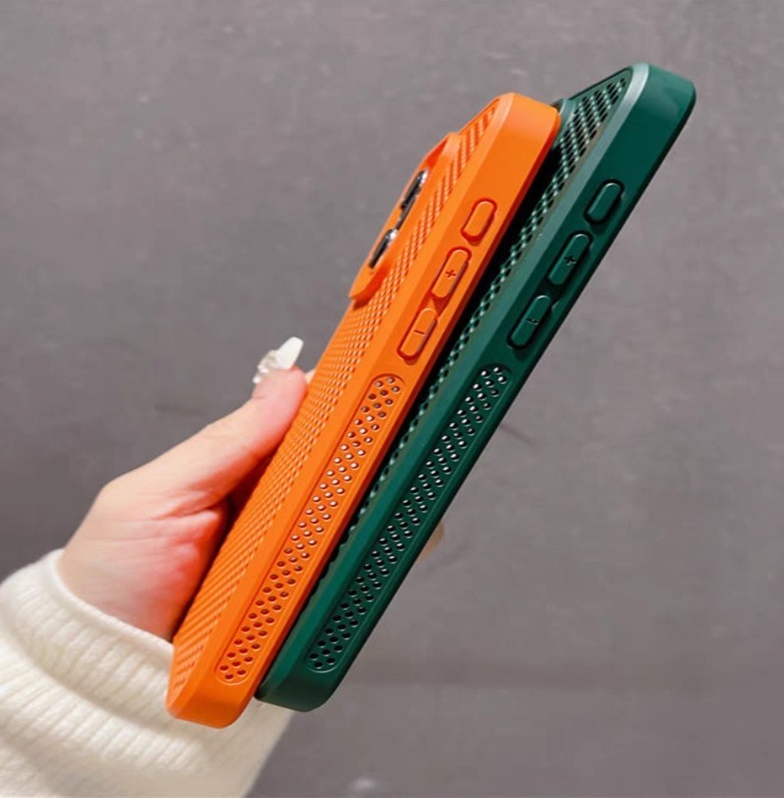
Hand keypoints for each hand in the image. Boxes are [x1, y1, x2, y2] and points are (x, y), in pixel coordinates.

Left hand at [59, 345, 443, 640]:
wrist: (107, 672)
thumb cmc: (113, 579)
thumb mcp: (154, 497)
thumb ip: (222, 444)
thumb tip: (287, 385)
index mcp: (238, 470)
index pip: (303, 421)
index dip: (344, 399)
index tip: (385, 379)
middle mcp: (272, 507)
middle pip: (342, 470)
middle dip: (382, 452)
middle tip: (407, 438)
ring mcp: (290, 554)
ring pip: (355, 521)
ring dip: (384, 506)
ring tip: (406, 489)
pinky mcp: (301, 602)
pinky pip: (347, 577)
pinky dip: (372, 563)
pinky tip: (390, 547)